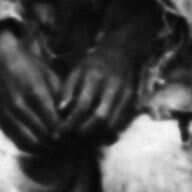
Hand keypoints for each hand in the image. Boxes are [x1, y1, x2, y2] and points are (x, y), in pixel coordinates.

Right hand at [0, 31, 64, 153]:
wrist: (0, 59)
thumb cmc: (30, 67)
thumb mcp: (50, 76)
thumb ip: (61, 98)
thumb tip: (72, 119)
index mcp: (35, 92)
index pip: (55, 123)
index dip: (68, 134)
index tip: (77, 136)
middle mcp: (19, 105)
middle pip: (44, 135)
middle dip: (60, 144)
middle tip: (73, 146)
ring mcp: (7, 114)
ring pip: (31, 142)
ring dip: (47, 149)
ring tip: (60, 149)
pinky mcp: (0, 121)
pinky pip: (18, 142)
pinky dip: (33, 148)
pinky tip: (44, 148)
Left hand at [58, 16, 149, 142]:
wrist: (121, 53)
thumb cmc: (93, 64)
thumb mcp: (76, 71)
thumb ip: (67, 90)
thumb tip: (60, 111)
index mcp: (95, 77)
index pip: (82, 106)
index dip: (70, 122)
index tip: (59, 132)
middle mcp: (113, 86)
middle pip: (100, 117)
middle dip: (84, 132)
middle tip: (71, 139)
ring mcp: (125, 94)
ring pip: (112, 123)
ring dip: (96, 135)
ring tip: (82, 139)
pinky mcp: (132, 101)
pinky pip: (121, 123)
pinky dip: (108, 132)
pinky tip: (97, 134)